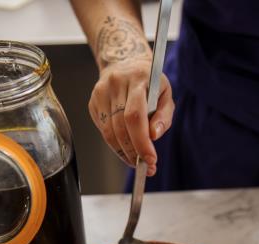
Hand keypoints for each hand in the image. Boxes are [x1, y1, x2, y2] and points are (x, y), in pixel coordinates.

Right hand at [89, 59, 174, 175]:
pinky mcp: (93, 102)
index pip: (135, 116)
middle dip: (134, 151)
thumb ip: (164, 116)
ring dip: (123, 152)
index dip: (141, 142)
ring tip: (136, 161)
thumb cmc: (149, 83)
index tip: (150, 159)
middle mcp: (116, 83)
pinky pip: (103, 130)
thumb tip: (154, 136)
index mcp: (137, 79)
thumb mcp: (165, 94)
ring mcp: (101, 92)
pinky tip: (126, 148)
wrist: (124, 63)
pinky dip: (115, 144)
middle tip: (145, 165)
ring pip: (109, 132)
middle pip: (121, 127)